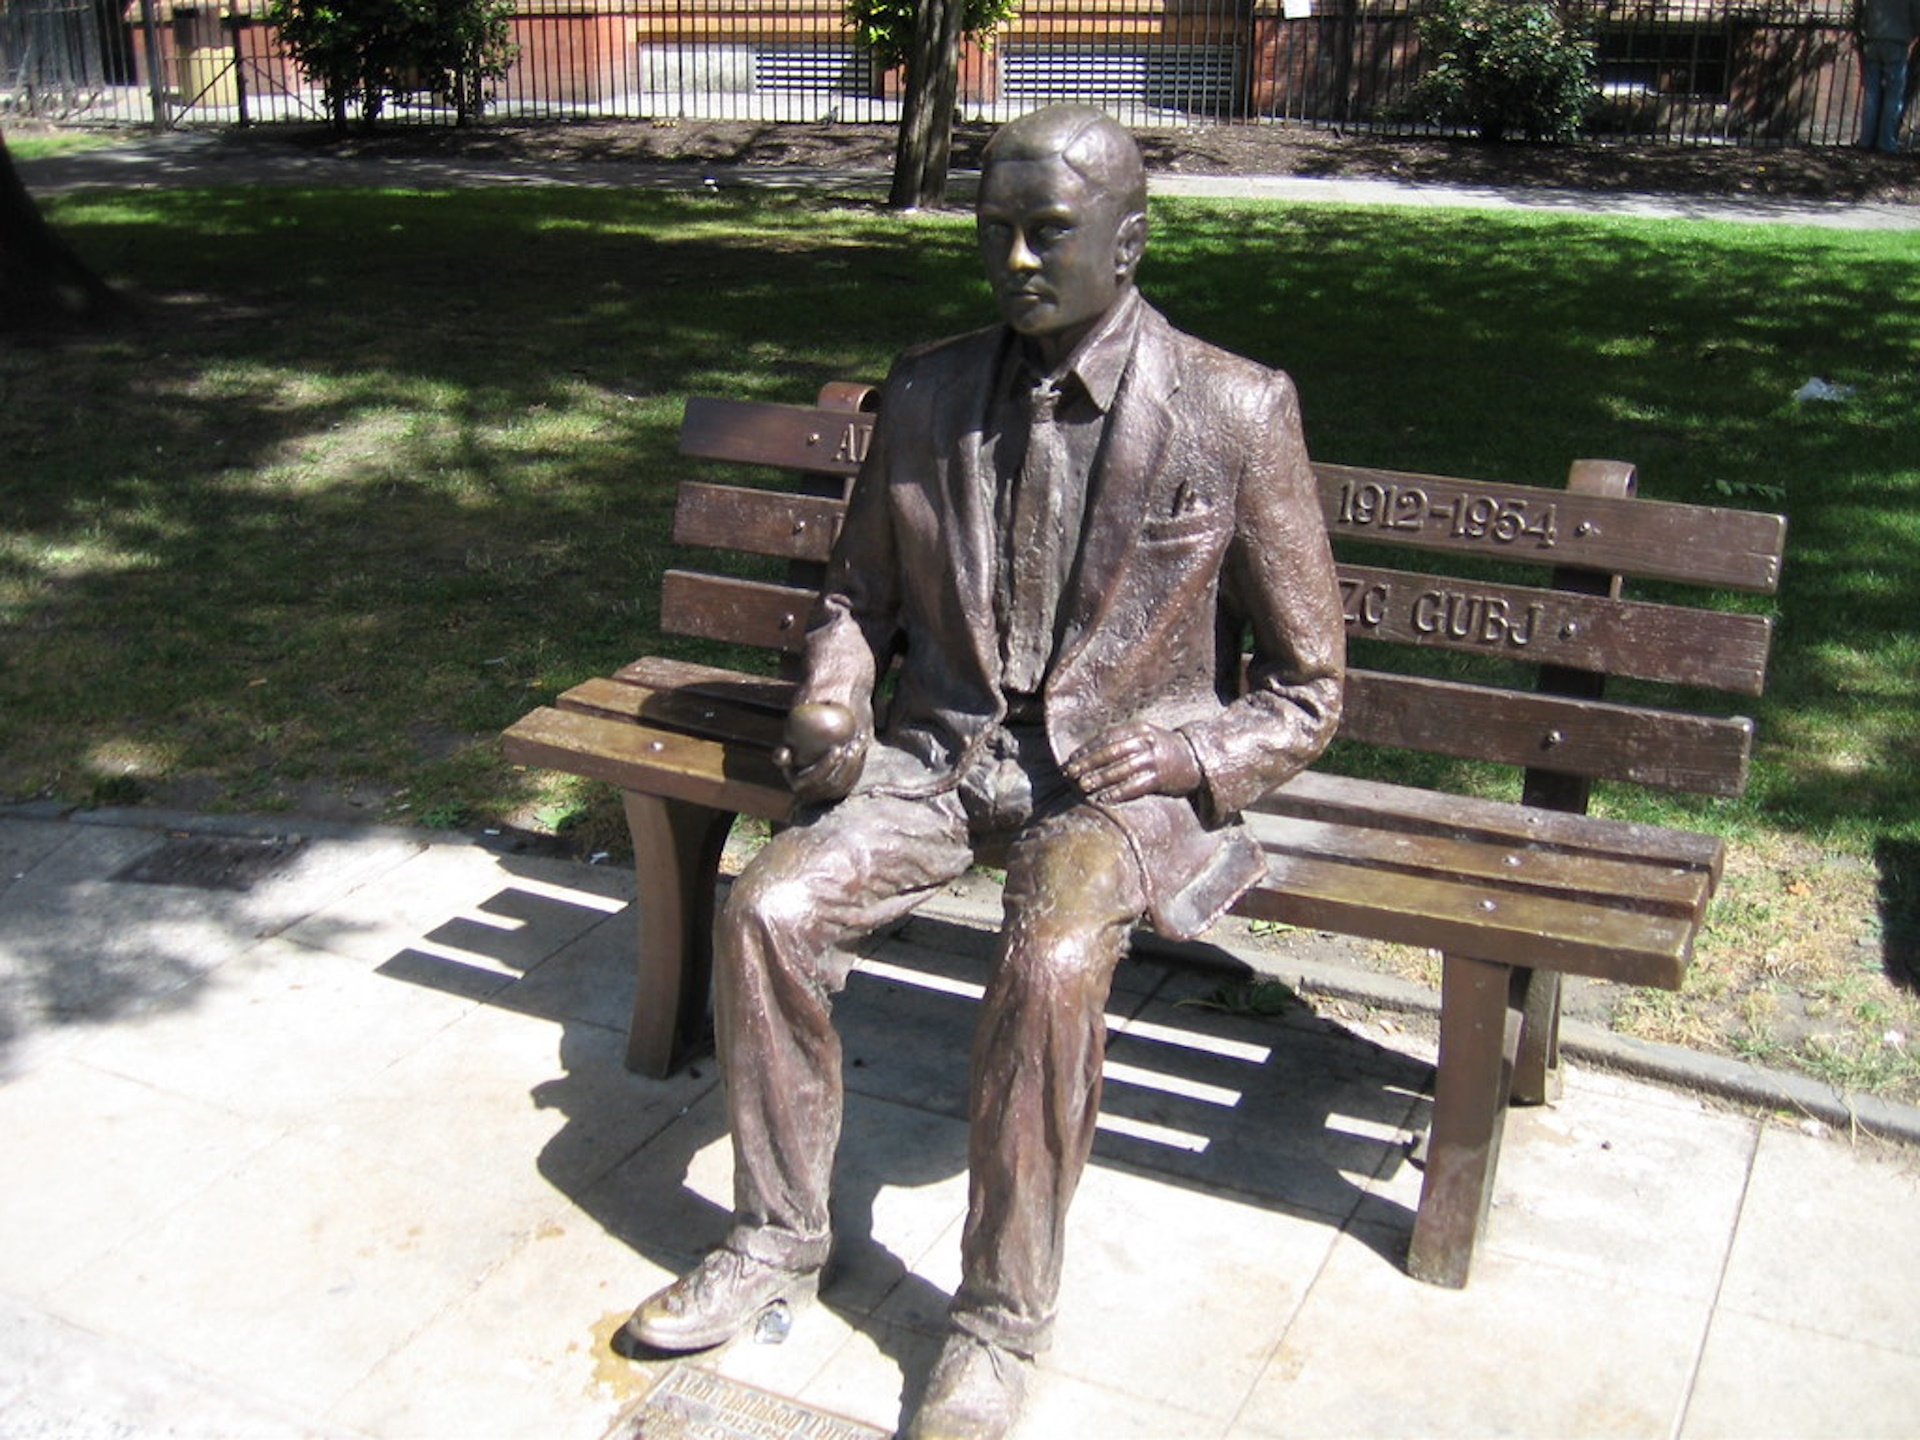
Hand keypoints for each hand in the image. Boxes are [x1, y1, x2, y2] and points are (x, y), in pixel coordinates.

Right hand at [774, 701, 868, 802]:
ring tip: (854, 745)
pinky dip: (856, 766)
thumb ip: (810, 698)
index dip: (783, 760)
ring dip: (845, 770)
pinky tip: (861, 743)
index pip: (781, 759)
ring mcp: (823, 779)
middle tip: (837, 749)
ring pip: (831, 787)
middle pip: (807, 783)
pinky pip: (848, 783)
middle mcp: (802, 770)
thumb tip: (806, 704)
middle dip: (823, 769)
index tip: (788, 752)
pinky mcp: (842, 779)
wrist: (846, 702)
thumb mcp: (817, 691)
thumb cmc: (825, 693)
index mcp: (789, 751)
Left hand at [1064, 721, 1201, 804]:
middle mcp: (1146, 742)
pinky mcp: (1160, 778)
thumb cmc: (1161, 749)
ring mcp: (1153, 760)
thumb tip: (1088, 754)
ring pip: (1121, 770)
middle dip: (1088, 764)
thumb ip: (1121, 741)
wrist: (1194, 759)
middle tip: (1070, 773)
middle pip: (1111, 753)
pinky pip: (1135, 786)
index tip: (1071, 760)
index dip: (1087, 749)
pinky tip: (1103, 798)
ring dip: (1099, 779)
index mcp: (1138, 729)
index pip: (1107, 738)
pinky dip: (1117, 793)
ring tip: (1082, 786)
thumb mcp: (1144, 736)